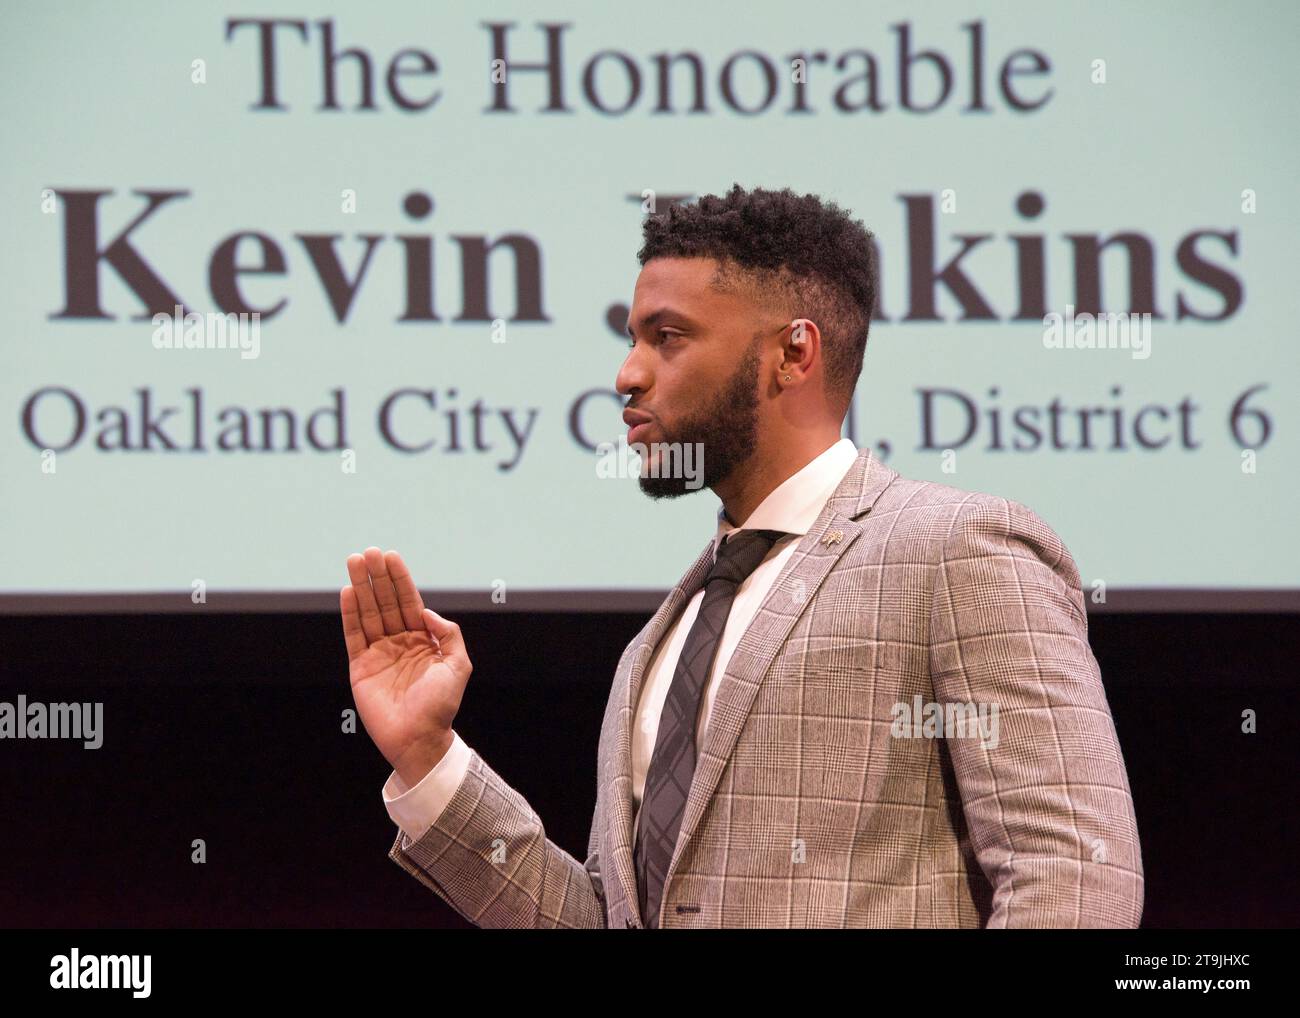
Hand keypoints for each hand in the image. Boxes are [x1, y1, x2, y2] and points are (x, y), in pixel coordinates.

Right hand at [340, 547, 471, 786]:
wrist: (420, 739)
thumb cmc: (441, 706)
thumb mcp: (458, 665)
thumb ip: (447, 633)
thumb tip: (426, 611)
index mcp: (422, 639)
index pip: (408, 601)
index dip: (399, 579)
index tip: (390, 556)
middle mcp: (399, 642)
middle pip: (386, 602)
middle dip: (377, 577)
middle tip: (368, 552)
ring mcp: (378, 653)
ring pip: (368, 613)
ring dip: (361, 587)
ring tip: (354, 562)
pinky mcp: (360, 667)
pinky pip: (353, 635)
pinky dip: (349, 613)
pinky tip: (347, 592)